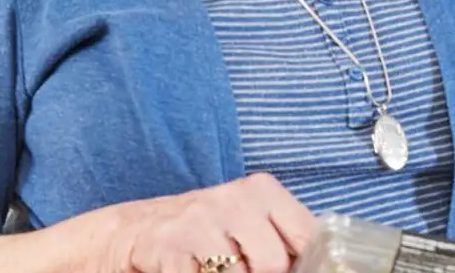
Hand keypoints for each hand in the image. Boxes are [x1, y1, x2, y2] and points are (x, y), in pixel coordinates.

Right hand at [100, 173, 316, 272]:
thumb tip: (316, 266)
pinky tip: (192, 270)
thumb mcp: (249, 220)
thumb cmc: (205, 229)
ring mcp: (201, 221)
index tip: (288, 269)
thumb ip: (281, 236)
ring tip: (214, 267)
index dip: (301, 263)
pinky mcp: (172, 245)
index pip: (307, 236)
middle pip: (274, 263)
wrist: (138, 228)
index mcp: (262, 189)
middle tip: (243, 269)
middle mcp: (234, 199)